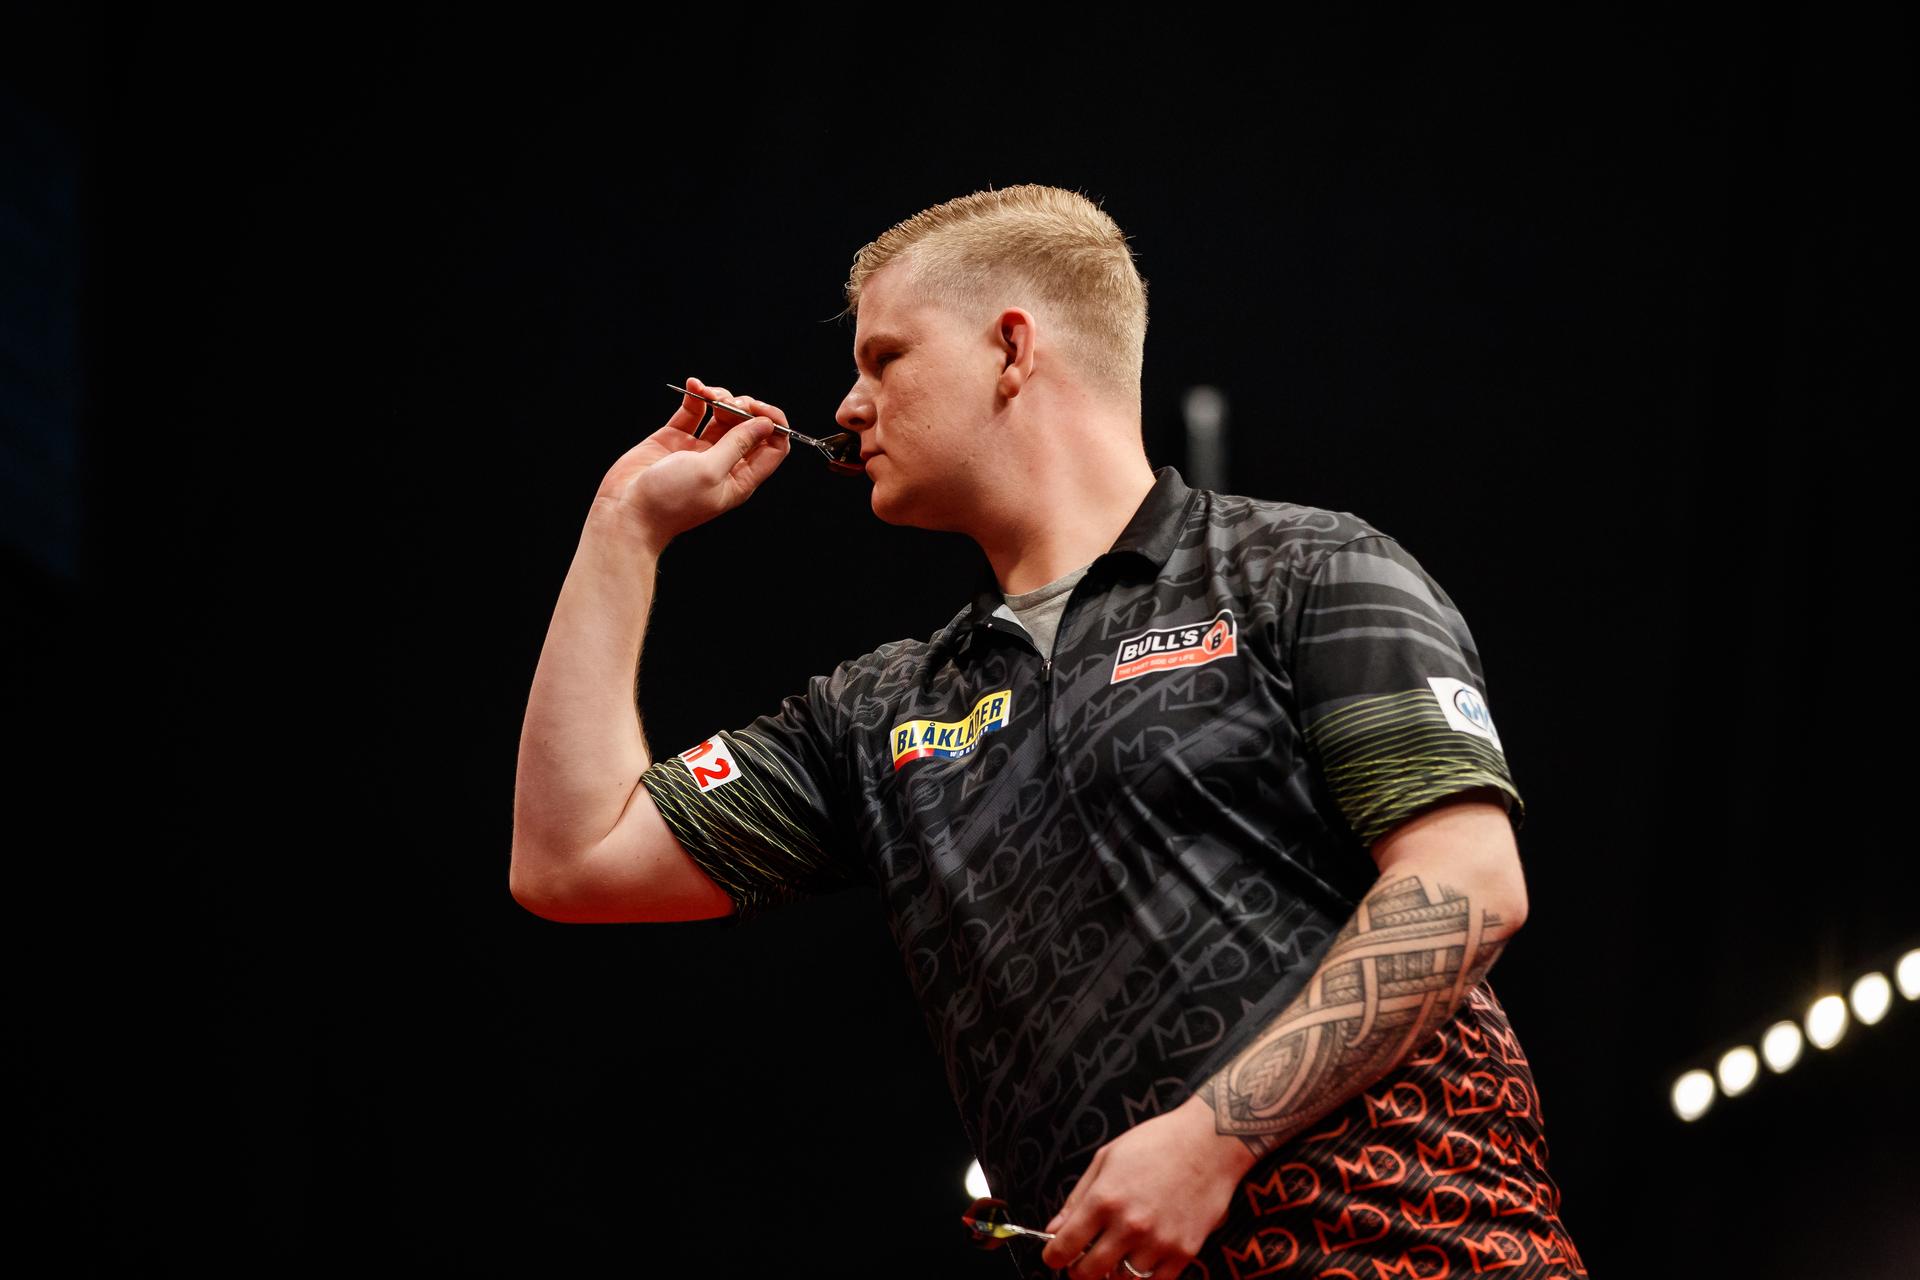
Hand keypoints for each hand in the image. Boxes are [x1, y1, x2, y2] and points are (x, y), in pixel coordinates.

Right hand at [592, 377, 791, 550]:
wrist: (626, 512)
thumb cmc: (669, 501)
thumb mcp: (711, 471)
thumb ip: (738, 444)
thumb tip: (765, 424)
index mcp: (740, 478)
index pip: (773, 447)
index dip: (772, 424)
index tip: (758, 409)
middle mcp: (724, 463)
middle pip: (749, 426)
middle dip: (743, 407)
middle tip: (727, 403)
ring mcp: (699, 450)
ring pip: (722, 415)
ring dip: (720, 398)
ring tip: (708, 394)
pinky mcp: (675, 439)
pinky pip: (693, 411)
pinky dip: (696, 396)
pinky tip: (693, 385)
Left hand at [1038, 1097, 1253, 1278]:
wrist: (1209, 1142)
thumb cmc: (1155, 1144)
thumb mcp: (1106, 1159)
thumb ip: (1077, 1198)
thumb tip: (1053, 1231)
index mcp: (1104, 1199)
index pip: (1065, 1247)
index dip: (1053, 1257)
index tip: (1054, 1258)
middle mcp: (1129, 1225)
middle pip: (1089, 1272)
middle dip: (1078, 1271)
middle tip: (1081, 1262)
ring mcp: (1159, 1241)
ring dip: (1114, 1272)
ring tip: (1116, 1255)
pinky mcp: (1184, 1252)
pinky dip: (1144, 1277)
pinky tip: (1141, 1259)